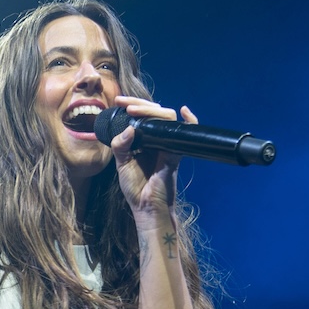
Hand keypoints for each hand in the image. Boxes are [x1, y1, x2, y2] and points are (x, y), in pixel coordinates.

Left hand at [109, 96, 196, 220]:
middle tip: (123, 102)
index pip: (141, 117)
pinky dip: (191, 121)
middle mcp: (156, 139)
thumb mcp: (121, 163)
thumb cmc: (135, 187)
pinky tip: (185, 112)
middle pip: (154, 113)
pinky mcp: (176, 153)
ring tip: (134, 110)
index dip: (132, 106)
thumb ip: (121, 145)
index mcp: (143, 140)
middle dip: (139, 104)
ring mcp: (167, 144)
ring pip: (167, 118)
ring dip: (151, 110)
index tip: (118, 101)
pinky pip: (186, 134)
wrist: (147, 206)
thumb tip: (129, 128)